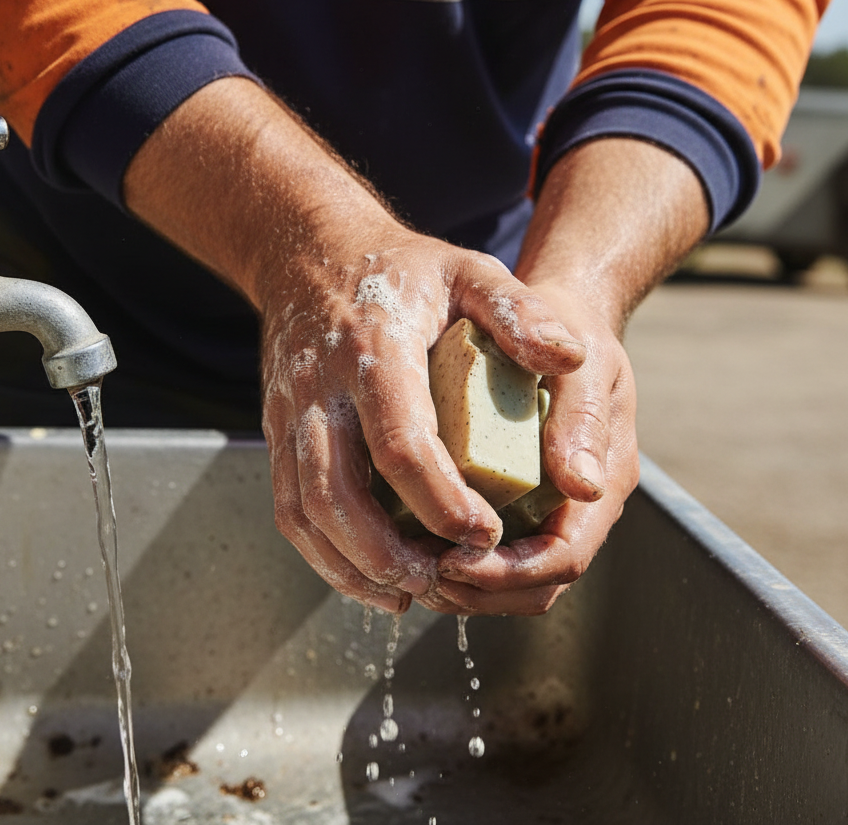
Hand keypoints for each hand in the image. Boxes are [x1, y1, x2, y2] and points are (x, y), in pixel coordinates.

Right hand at [260, 228, 585, 612]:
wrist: (309, 254)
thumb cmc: (401, 269)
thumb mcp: (468, 269)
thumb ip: (517, 311)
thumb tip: (571, 357)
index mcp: (372, 350)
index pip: (399, 442)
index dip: (440, 500)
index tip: (485, 534)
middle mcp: (320, 388)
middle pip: (336, 490)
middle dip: (386, 551)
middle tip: (443, 580)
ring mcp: (289, 412)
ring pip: (303, 508)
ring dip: (349, 564)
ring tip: (406, 593)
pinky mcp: (276, 431)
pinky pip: (287, 505)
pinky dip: (321, 553)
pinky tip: (366, 576)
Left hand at [429, 283, 638, 614]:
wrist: (558, 316)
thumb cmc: (572, 333)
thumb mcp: (583, 366)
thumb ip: (582, 420)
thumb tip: (583, 485)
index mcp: (601, 484)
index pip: (562, 559)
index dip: (509, 573)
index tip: (454, 561)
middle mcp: (574, 507)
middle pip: (532, 586)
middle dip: (477, 591)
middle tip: (418, 575)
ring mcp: (544, 506)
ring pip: (507, 578)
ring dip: (459, 583)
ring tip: (405, 563)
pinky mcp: (513, 496)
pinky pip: (487, 547)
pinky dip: (450, 555)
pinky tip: (406, 538)